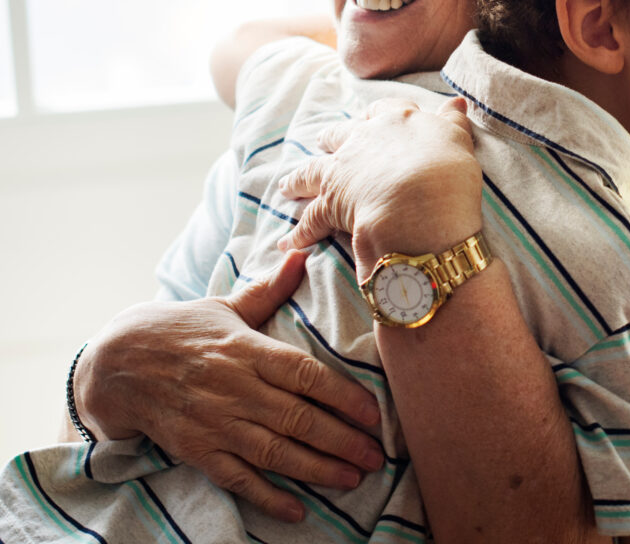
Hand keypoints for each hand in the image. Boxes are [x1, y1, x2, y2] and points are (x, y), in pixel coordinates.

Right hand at [75, 251, 382, 522]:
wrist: (117, 365)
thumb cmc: (181, 330)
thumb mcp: (226, 307)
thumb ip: (269, 290)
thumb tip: (302, 255)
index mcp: (247, 350)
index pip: (305, 374)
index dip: (342, 395)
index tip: (373, 413)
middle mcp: (236, 389)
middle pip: (297, 418)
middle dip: (342, 440)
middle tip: (377, 456)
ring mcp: (216, 423)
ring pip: (274, 451)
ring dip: (317, 469)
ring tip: (353, 478)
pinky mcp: (197, 450)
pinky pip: (237, 479)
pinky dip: (267, 496)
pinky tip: (297, 510)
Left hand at [277, 96, 482, 276]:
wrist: (422, 206)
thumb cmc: (447, 172)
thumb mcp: (458, 139)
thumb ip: (453, 121)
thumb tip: (457, 102)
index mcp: (396, 120)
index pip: (383, 110)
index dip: (376, 115)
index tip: (371, 118)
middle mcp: (363, 140)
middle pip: (339, 135)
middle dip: (331, 139)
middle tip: (323, 143)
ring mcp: (343, 171)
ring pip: (312, 171)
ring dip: (299, 179)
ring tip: (287, 186)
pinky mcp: (330, 204)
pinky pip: (310, 220)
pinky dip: (299, 233)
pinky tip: (289, 242)